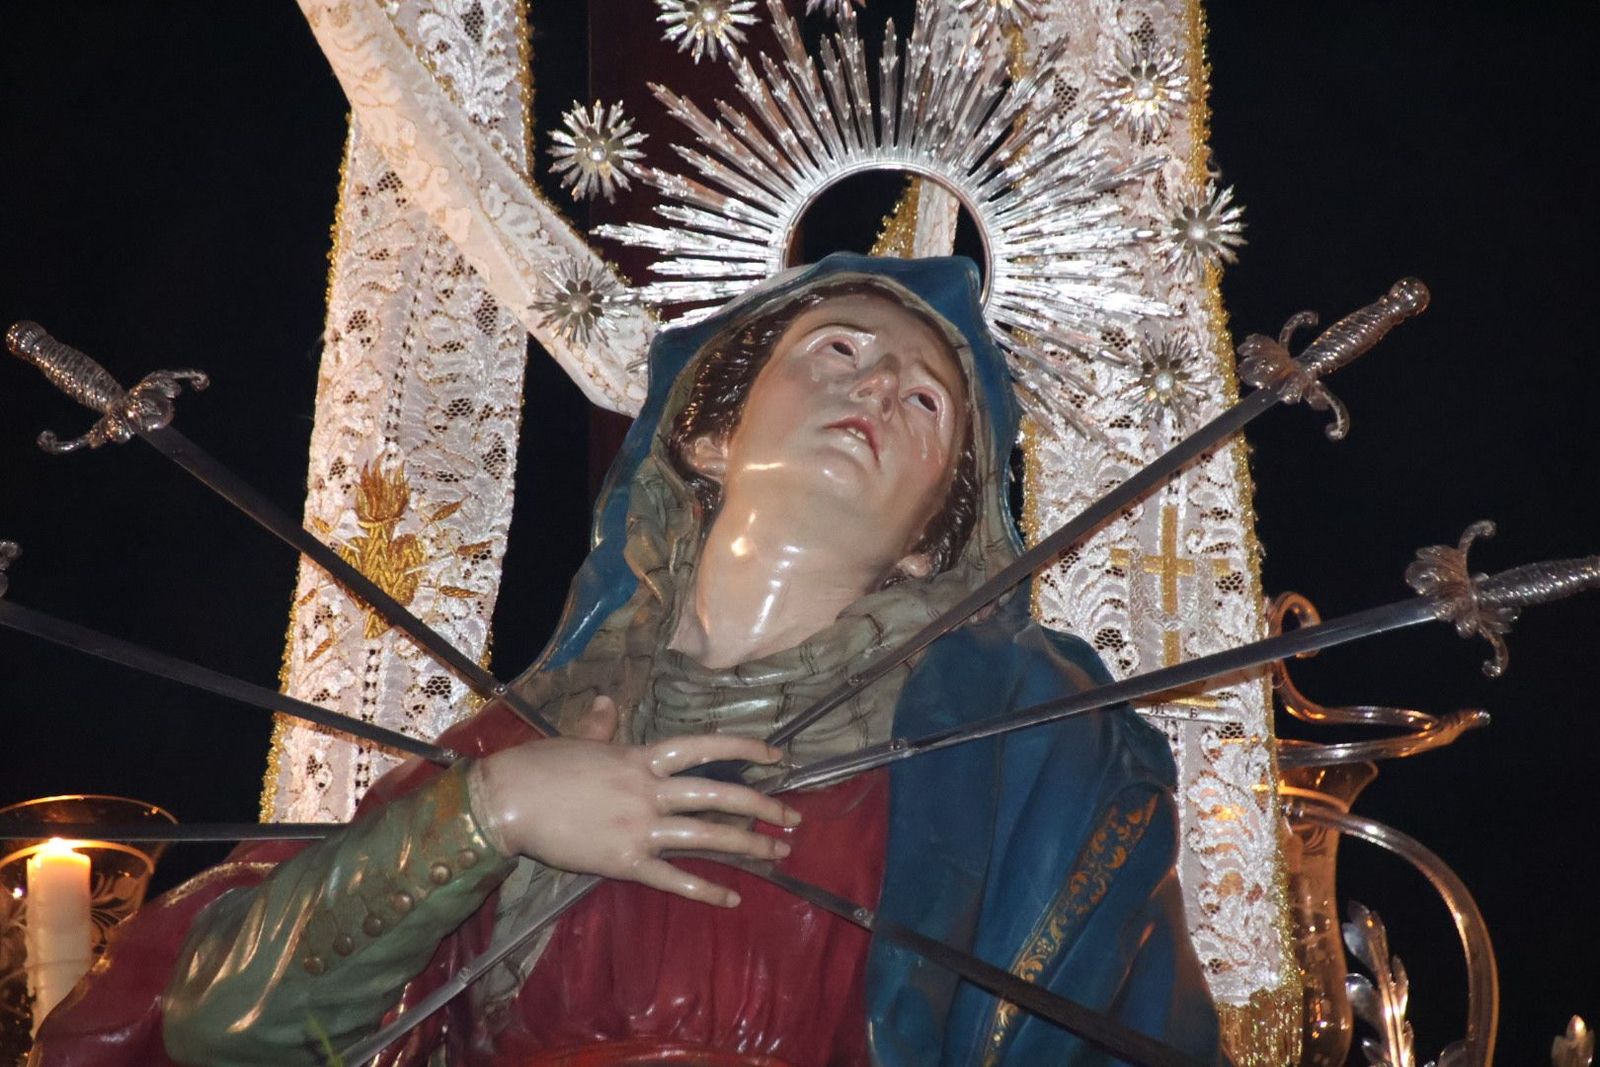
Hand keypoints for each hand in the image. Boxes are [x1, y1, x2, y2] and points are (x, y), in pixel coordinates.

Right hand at [469, 696, 799, 906]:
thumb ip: (603, 725)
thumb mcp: (579, 738)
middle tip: (793, 818)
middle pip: (719, 795)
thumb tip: (610, 703)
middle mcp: (650, 790)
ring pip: (707, 836)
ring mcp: (641, 827)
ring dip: (748, 846)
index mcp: (642, 756)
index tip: (777, 755)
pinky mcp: (625, 862)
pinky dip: (706, 889)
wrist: (508, 800)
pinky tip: (732, 898)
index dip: (744, 748)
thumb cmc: (541, 765)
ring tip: (779, 855)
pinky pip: (675, 878)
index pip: (705, 747)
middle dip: (762, 806)